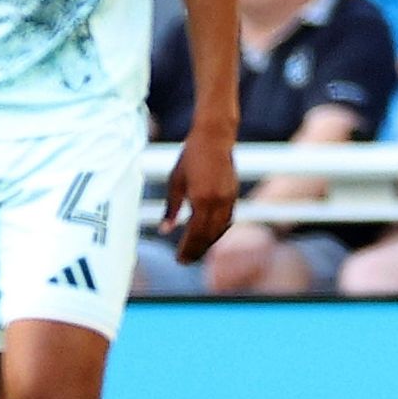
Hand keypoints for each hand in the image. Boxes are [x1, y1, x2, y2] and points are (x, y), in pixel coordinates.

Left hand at [162, 123, 236, 263]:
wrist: (214, 137)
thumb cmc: (191, 156)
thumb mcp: (175, 181)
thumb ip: (171, 208)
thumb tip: (164, 230)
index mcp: (201, 198)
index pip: (195, 232)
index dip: (187, 248)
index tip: (179, 259)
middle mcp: (217, 201)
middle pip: (208, 235)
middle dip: (196, 250)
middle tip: (185, 261)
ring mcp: (228, 198)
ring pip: (219, 230)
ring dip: (207, 243)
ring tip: (195, 252)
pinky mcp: (233, 195)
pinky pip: (227, 220)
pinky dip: (218, 232)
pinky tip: (208, 236)